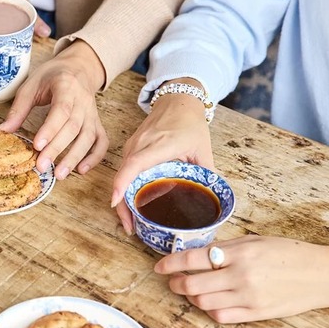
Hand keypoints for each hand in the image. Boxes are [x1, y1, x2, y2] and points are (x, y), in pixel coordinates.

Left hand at [0, 41, 106, 178]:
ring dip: (75, 157)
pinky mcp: (97, 123)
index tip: (37, 145)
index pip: (61, 110)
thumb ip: (18, 109)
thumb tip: (2, 132)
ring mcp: (92, 114)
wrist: (78, 67)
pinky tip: (81, 170)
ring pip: (88, 137)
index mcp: (66, 87)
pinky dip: (94, 157)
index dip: (50, 129)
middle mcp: (83, 101)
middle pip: (73, 127)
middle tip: (42, 166)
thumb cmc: (52, 76)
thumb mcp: (31, 85)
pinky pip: (101, 141)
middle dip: (57, 148)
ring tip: (59, 174)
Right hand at [111, 78, 211, 233]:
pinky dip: (124, 187)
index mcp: (160, 145)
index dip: (123, 183)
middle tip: (129, 227)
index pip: (135, 165)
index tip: (116, 201)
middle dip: (121, 203)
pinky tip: (131, 202)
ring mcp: (132, 145)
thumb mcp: (203, 149)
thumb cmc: (189, 123)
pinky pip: (123, 169)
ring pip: (121, 174)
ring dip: (121, 198)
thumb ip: (207, 174)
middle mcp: (141, 144)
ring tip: (129, 220)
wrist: (177, 100)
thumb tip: (212, 198)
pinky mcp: (130, 147)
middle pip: (123, 176)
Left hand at [154, 236, 328, 322]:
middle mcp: (241, 276)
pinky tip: (209, 301)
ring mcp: (248, 297)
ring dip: (190, 297)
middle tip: (172, 280)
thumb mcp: (254, 241)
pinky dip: (209, 309)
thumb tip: (196, 254)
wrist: (321, 274)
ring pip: (202, 302)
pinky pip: (220, 316)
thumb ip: (225, 248)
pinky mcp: (255, 313)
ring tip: (190, 290)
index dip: (171, 263)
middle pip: (192, 285)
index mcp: (240, 253)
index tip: (159, 266)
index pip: (193, 258)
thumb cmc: (288, 254)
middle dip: (176, 283)